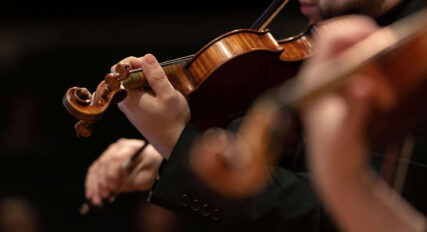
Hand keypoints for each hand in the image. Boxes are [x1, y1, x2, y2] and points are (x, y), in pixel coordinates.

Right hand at [85, 138, 162, 205]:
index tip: (113, 187)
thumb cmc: (152, 167)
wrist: (154, 162)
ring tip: (96, 198)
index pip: (116, 158)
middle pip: (104, 162)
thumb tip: (116, 186)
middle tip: (103, 195)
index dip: (112, 173)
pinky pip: (95, 170)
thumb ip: (131, 181)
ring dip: (94, 184)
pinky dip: (92, 182)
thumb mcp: (146, 177)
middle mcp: (119, 147)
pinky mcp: (106, 159)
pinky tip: (91, 193)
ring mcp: (111, 152)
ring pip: (96, 167)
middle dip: (101, 181)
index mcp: (132, 147)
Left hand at [113, 54, 189, 158]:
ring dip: (147, 79)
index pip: (118, 69)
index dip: (133, 61)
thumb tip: (147, 57)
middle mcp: (125, 102)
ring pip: (133, 85)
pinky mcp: (136, 113)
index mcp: (128, 96)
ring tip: (162, 83)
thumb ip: (156, 75)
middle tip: (159, 72)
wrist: (174, 144)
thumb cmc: (172, 121)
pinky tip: (161, 94)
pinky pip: (137, 94)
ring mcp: (129, 108)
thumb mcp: (168, 95)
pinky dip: (148, 89)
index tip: (149, 63)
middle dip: (142, 69)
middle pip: (126, 76)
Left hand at [300, 15, 378, 186]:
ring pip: (356, 50)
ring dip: (377, 65)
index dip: (356, 33)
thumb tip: (363, 84)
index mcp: (314, 82)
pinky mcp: (343, 86)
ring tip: (383, 97)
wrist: (334, 169)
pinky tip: (380, 96)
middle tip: (385, 77)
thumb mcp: (346, 137)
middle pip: (345, 37)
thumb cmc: (336, 156)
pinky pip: (363, 64)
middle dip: (371, 48)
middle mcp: (320, 76)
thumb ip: (354, 111)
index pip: (330, 38)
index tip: (380, 47)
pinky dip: (377, 71)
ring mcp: (332, 80)